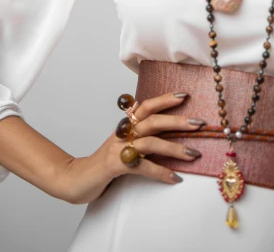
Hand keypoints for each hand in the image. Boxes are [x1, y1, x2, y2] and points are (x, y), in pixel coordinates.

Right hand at [57, 92, 204, 203]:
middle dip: (177, 120)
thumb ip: (138, 134)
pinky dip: (160, 172)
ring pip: (150, 142)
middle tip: (199, 123)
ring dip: (175, 148)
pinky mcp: (115, 166)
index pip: (146, 106)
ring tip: (194, 154)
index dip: (164, 99)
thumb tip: (158, 123)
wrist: (74, 180)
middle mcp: (122, 133)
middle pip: (152, 120)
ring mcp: (118, 148)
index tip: (184, 94)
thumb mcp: (121, 144)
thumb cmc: (102, 163)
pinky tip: (175, 177)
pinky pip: (142, 167)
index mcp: (125, 126)